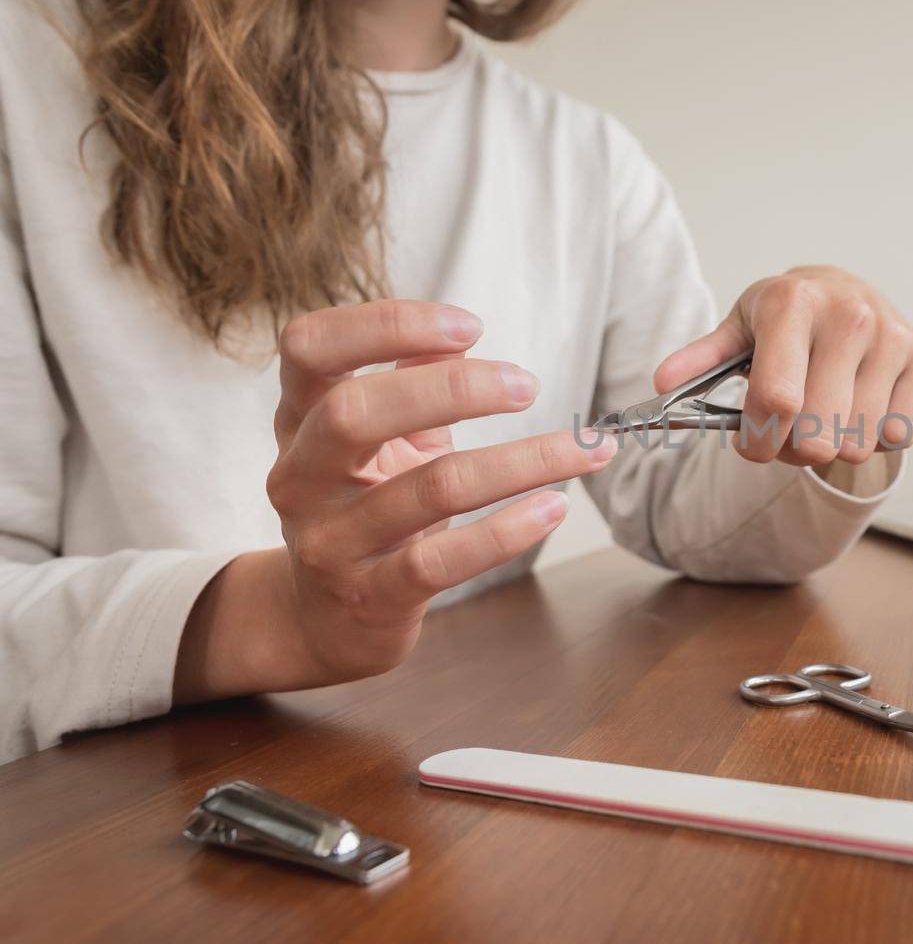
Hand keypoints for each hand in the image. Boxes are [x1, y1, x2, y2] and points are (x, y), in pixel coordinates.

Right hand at [175, 300, 616, 701]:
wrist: (331, 619)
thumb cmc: (367, 505)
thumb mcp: (378, 437)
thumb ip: (407, 380)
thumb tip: (459, 333)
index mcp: (298, 419)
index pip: (310, 346)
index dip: (386, 324)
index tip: (471, 326)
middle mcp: (301, 476)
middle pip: (354, 411)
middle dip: (452, 388)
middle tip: (526, 385)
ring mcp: (331, 540)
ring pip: (430, 488)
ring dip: (520, 461)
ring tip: (583, 448)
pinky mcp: (371, 594)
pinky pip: (444, 560)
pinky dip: (509, 530)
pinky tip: (554, 507)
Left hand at [654, 267, 912, 466]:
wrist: (845, 288)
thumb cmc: (788, 318)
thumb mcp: (739, 329)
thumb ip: (701, 360)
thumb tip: (661, 383)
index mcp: (792, 303)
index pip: (776, 401)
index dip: (758, 441)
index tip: (752, 444)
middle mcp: (847, 315)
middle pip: (818, 435)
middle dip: (794, 449)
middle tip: (789, 430)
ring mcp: (891, 334)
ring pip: (857, 442)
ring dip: (835, 444)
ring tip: (824, 412)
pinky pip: (897, 435)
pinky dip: (874, 436)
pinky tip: (859, 405)